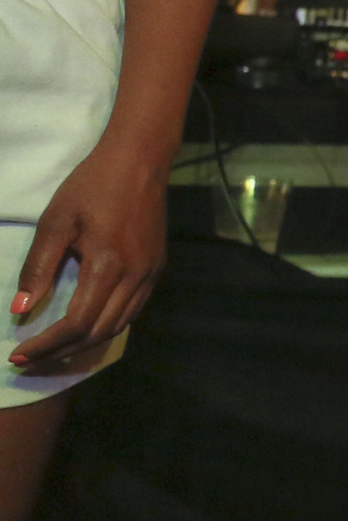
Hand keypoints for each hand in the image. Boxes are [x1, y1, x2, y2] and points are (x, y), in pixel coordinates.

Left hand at [13, 140, 165, 374]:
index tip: (17, 354)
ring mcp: (150, 274)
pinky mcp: (156, 268)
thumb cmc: (91, 186)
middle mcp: (135, 277)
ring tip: (54, 350)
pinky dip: (106, 326)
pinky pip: (132, 311)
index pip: (76, 323)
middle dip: (61, 352)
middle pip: (98, 333)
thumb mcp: (56, 221)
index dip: (46, 345)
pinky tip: (86, 326)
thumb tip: (20, 309)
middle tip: (29, 360)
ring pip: (118, 326)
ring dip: (84, 344)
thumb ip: (38, 267)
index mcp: (107, 266)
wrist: (140, 160)